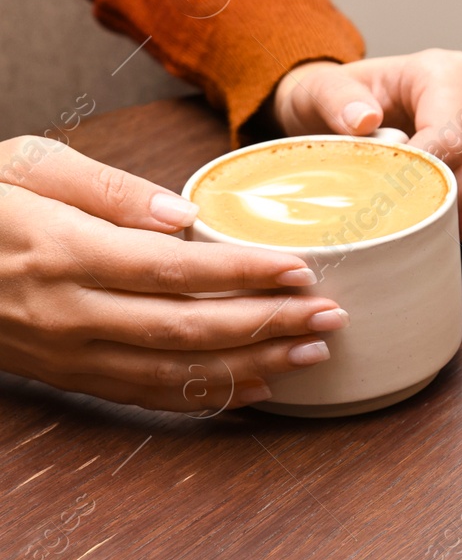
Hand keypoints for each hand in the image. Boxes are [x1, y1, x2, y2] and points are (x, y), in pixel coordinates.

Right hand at [0, 137, 347, 411]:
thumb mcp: (26, 164)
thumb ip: (106, 187)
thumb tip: (181, 215)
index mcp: (62, 251)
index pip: (172, 271)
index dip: (243, 275)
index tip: (302, 270)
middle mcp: (68, 312)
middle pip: (186, 331)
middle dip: (268, 327)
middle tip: (332, 317)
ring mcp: (66, 353)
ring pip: (173, 374)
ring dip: (251, 368)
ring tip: (313, 354)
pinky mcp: (66, 375)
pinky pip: (146, 395)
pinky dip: (207, 395)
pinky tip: (258, 386)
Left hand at [272, 51, 461, 237]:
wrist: (352, 108)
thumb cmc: (341, 98)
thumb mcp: (323, 90)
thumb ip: (337, 99)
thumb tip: (364, 119)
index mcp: (447, 72)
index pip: (451, 137)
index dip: (418, 174)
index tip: (383, 196)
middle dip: (433, 199)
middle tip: (390, 216)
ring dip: (444, 212)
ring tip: (400, 216)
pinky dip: (455, 218)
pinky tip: (420, 215)